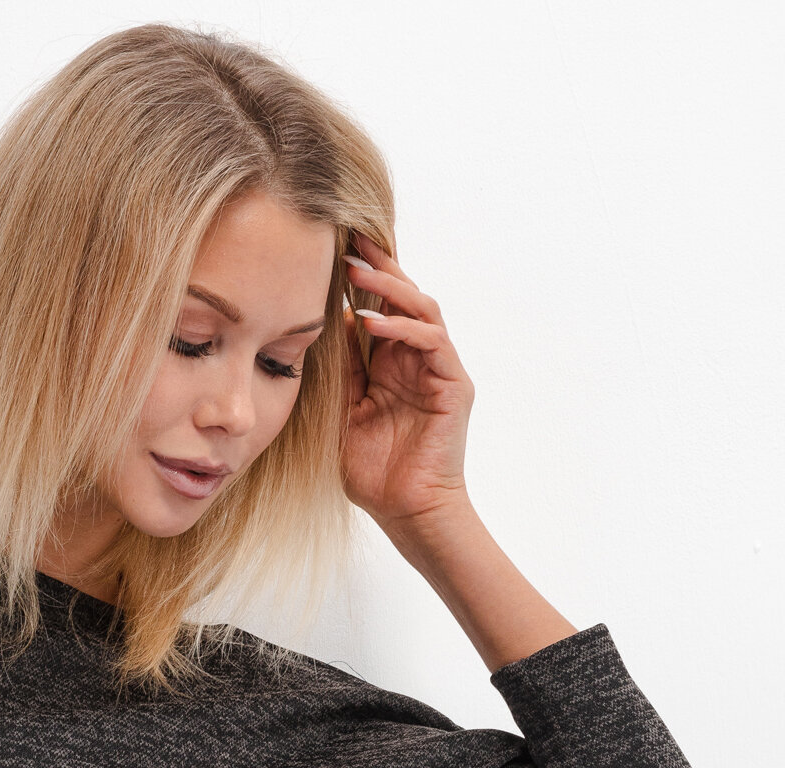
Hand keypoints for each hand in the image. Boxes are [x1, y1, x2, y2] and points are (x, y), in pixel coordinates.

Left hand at [340, 231, 474, 532]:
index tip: (332, 250)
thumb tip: (330, 324)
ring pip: (421, 309)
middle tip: (349, 238)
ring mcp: (439, 369)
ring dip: (389, 288)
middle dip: (378, 266)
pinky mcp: (454, 384)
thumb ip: (343, 372)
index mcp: (391, 364)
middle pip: (403, 297)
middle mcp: (418, 360)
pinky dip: (403, 328)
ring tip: (356, 273)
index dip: (361, 280)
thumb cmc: (374, 474)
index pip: (379, 308)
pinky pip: (432, 342)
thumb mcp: (345, 414)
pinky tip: (373, 322)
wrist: (406, 512)